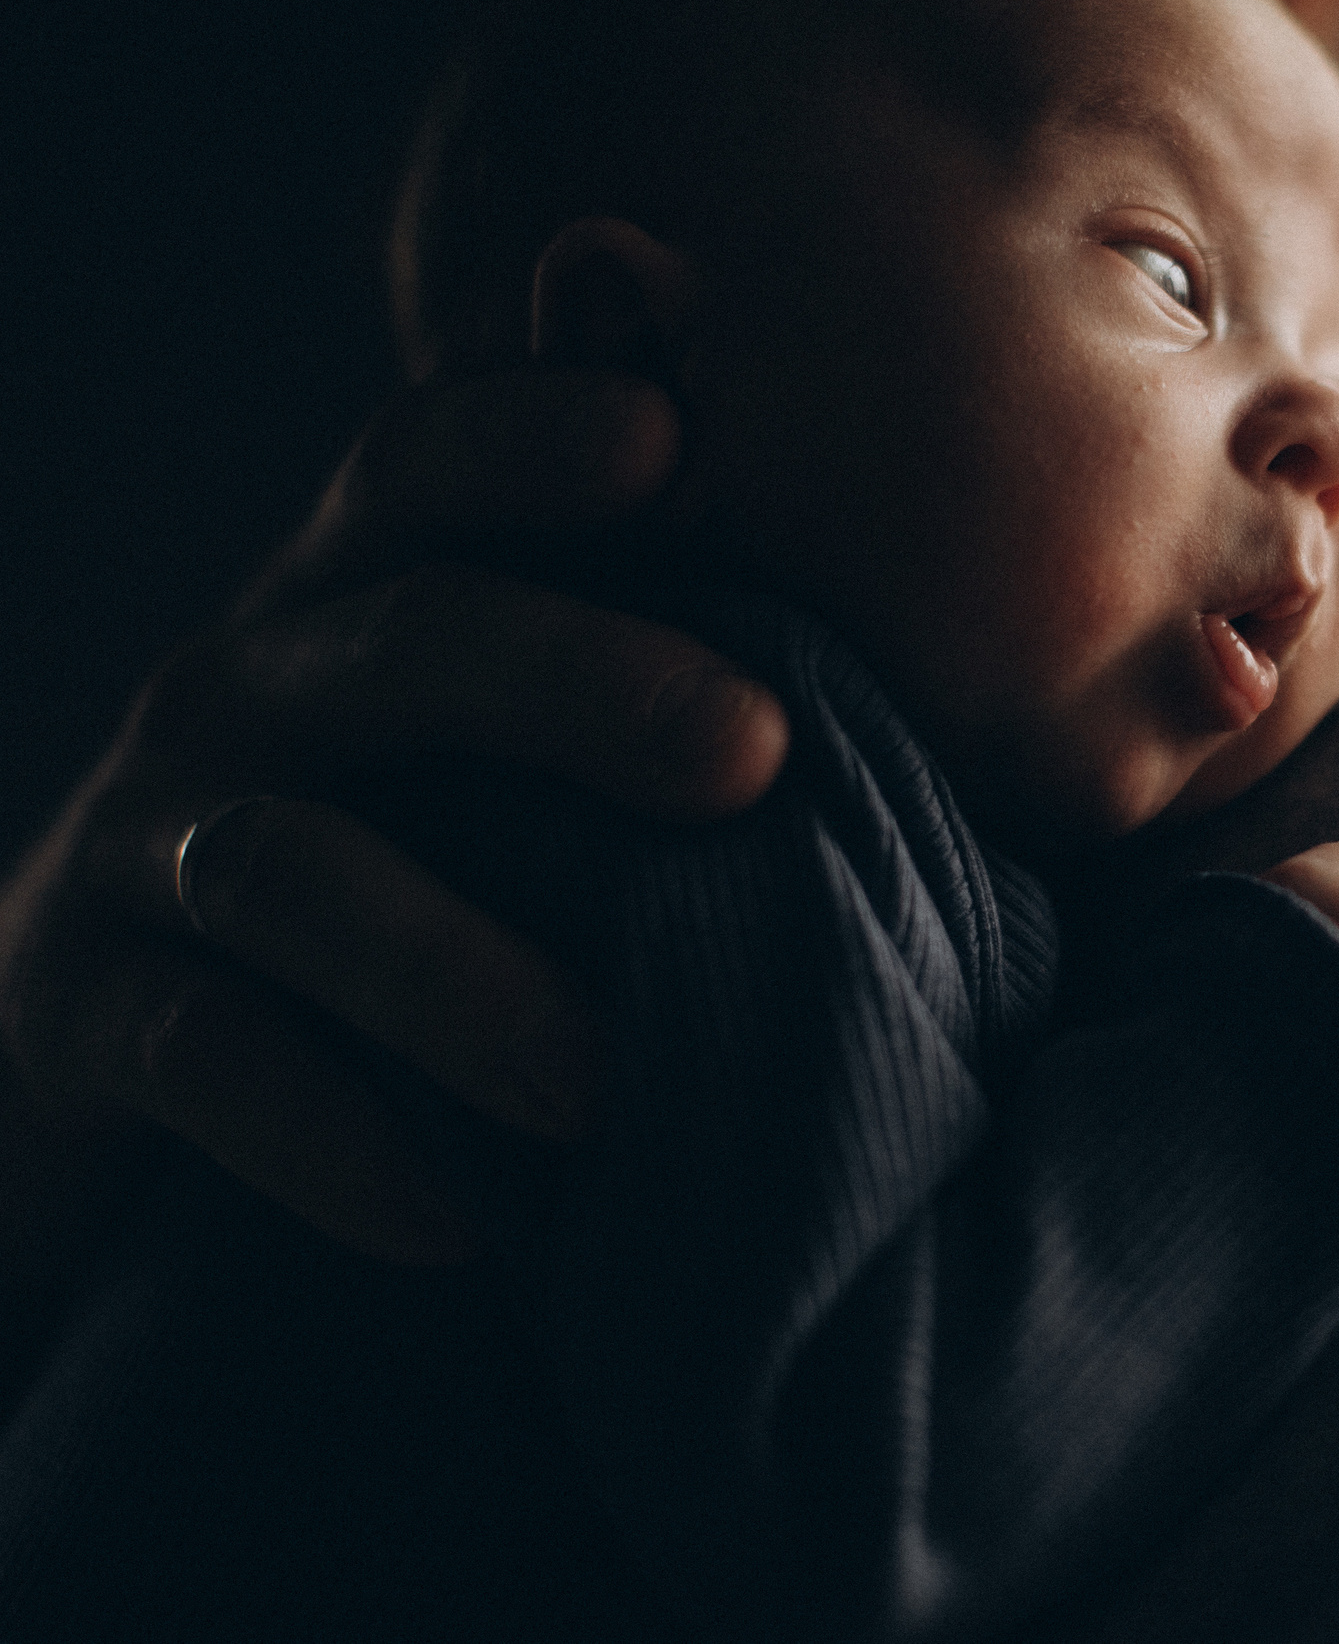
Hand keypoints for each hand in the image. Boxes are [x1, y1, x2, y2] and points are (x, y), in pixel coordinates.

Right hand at [0, 370, 786, 1273]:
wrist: (103, 1040)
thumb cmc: (395, 877)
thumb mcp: (485, 763)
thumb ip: (643, 723)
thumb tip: (937, 746)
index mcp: (365, 603)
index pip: (429, 469)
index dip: (530, 434)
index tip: (666, 440)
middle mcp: (249, 688)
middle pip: (405, 638)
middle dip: (578, 680)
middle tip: (754, 757)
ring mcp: (153, 841)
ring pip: (298, 871)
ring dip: (460, 976)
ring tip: (601, 1089)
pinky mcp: (75, 1006)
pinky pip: (204, 1055)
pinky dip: (341, 1138)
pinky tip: (465, 1219)